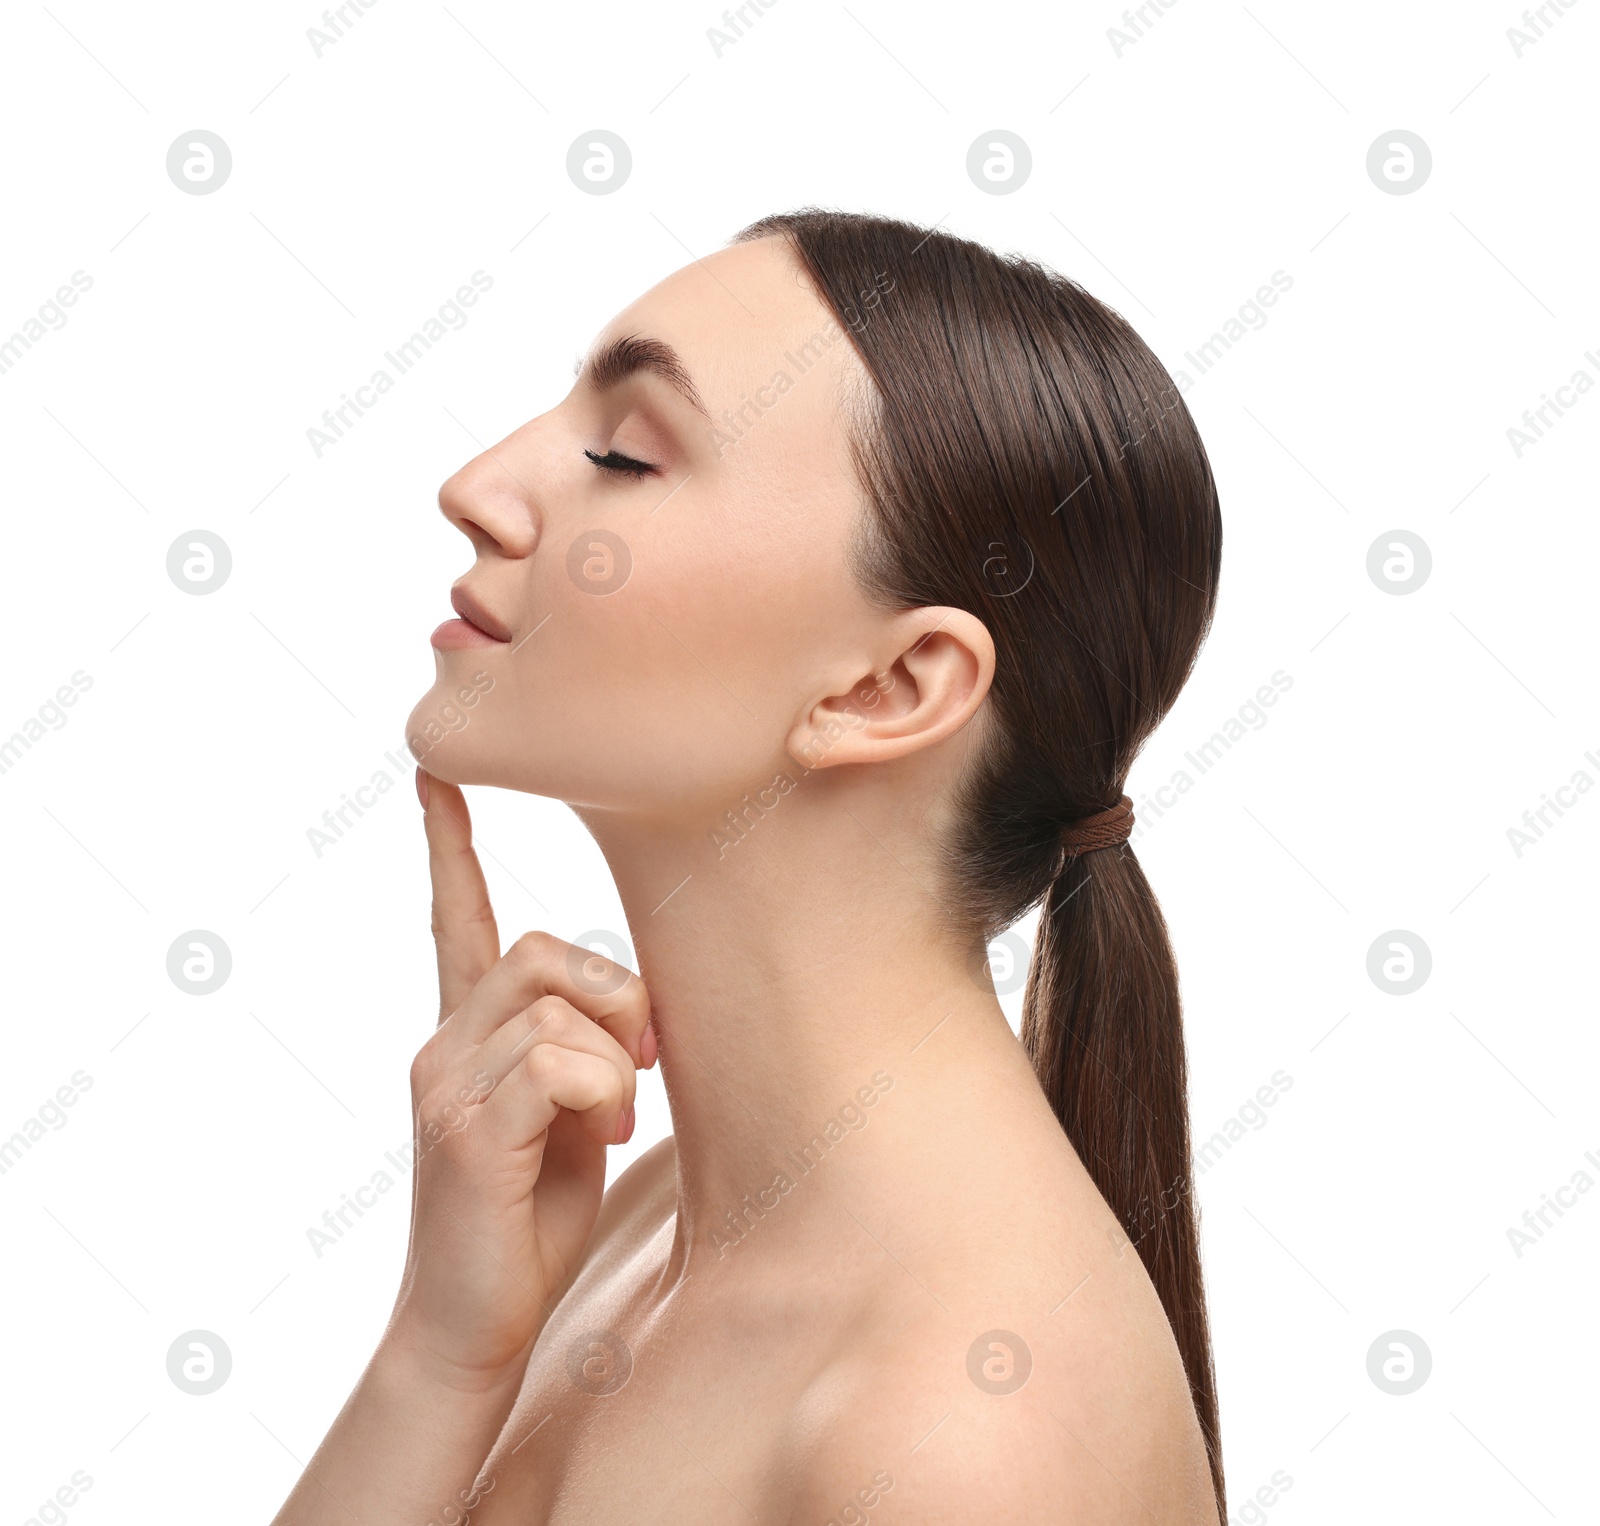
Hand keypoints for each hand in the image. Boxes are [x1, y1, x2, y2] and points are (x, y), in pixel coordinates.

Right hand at [390, 769, 655, 1387]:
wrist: (475, 1320)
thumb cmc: (530, 1216)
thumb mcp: (570, 1110)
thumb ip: (583, 1045)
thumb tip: (632, 1007)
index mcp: (468, 1033)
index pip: (454, 918)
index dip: (447, 844)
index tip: (434, 776)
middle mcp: (443, 1043)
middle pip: (548, 949)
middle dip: (618, 998)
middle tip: (638, 1067)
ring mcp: (445, 1082)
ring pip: (560, 1005)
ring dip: (614, 1062)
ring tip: (610, 1119)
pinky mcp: (465, 1128)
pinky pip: (559, 1061)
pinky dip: (601, 1092)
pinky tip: (600, 1133)